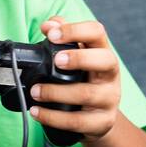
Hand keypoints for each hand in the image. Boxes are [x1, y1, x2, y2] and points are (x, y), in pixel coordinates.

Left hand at [29, 16, 120, 141]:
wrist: (98, 117)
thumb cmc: (83, 79)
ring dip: (56, 92)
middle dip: (79, 59)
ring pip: (87, 94)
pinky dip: (54, 118)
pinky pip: (78, 122)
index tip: (52, 34)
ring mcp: (109, 99)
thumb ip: (62, 36)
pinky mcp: (102, 122)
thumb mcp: (76, 56)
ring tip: (35, 91)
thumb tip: (48, 24)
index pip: (97, 33)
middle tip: (56, 61)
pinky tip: (37, 112)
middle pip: (105, 61)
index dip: (75, 30)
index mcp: (102, 52)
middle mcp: (110, 74)